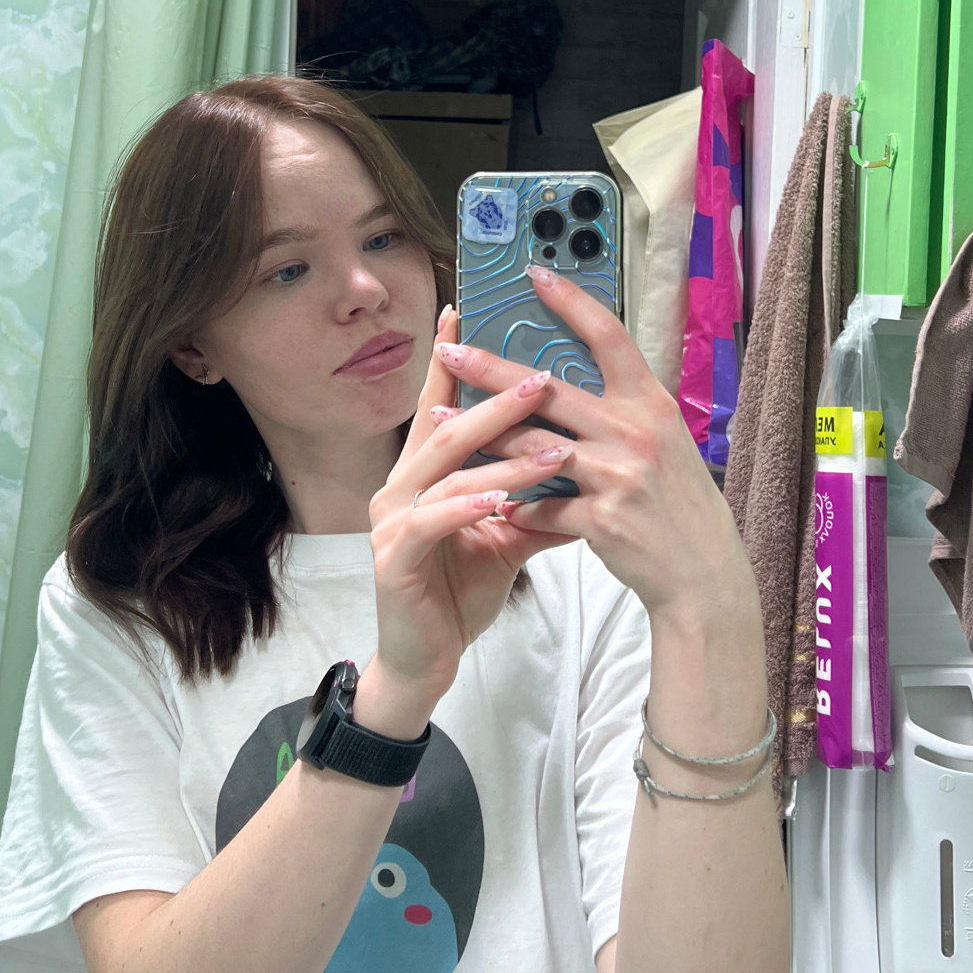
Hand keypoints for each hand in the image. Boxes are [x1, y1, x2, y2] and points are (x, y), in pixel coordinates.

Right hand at [364, 308, 578, 717]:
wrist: (424, 659)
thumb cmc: (458, 591)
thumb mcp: (505, 537)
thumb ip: (534, 498)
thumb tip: (582, 462)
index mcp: (422, 474)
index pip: (439, 406)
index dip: (451, 361)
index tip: (467, 313)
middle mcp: (399, 487)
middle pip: (447, 429)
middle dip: (497, 401)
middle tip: (543, 377)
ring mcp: (391, 522)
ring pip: (447, 473)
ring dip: (501, 457)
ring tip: (552, 447)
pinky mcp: (392, 559)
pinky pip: (433, 521)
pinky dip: (468, 507)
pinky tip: (500, 500)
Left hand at [436, 268, 757, 634]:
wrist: (704, 571)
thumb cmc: (678, 502)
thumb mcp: (663, 441)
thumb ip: (620, 411)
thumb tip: (562, 382)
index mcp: (650, 403)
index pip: (608, 336)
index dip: (572, 301)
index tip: (534, 274)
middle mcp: (635, 431)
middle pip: (549, 389)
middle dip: (490, 369)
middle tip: (448, 351)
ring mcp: (618, 475)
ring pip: (532, 445)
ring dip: (481, 433)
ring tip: (439, 421)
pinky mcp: (602, 520)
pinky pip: (542, 506)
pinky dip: (515, 504)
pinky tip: (491, 503)